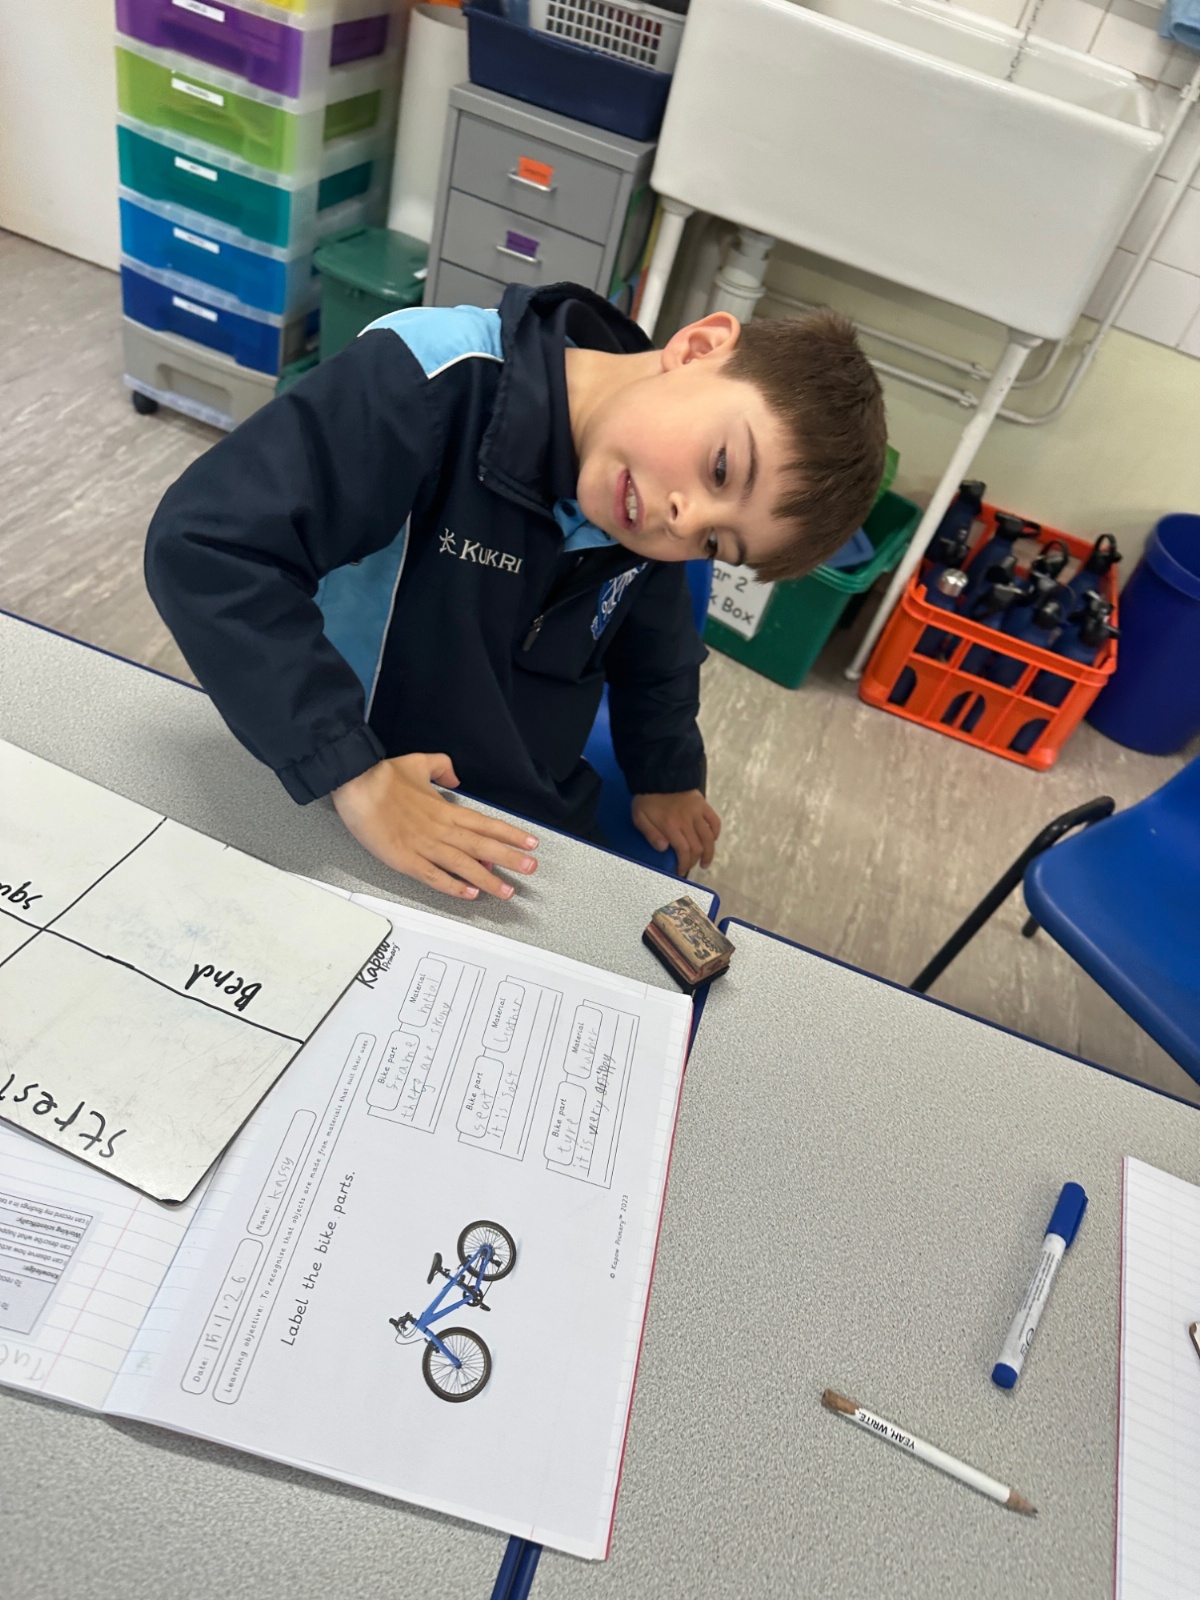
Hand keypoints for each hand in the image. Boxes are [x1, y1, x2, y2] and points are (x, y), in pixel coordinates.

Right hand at [332, 753, 537, 900]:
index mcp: (445, 809)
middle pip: (482, 846)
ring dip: (488, 879)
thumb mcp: (419, 762)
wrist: (356, 784)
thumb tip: (455, 775)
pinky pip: (434, 876)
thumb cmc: (382, 776)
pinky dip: (453, 886)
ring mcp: (424, 846)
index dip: (511, 835)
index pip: (486, 823)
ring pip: (464, 865)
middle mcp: (440, 829)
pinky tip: (469, 894)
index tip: (530, 843)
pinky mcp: (405, 860)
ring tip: (507, 891)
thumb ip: (442, 767)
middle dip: (509, 859)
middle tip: (530, 870)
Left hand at [631, 790, 719, 877]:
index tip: (681, 871)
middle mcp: (687, 821)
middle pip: (697, 847)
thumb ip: (651, 834)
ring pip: (708, 838)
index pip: (684, 851)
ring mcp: (697, 813)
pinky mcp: (703, 804)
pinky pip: (714, 821)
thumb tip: (664, 849)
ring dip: (709, 853)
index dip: (684, 864)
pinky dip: (716, 832)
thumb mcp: (640, 817)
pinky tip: (712, 840)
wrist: (658, 774)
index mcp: (671, 826)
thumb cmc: (647, 797)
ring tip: (705, 862)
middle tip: (689, 866)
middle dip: (694, 861)